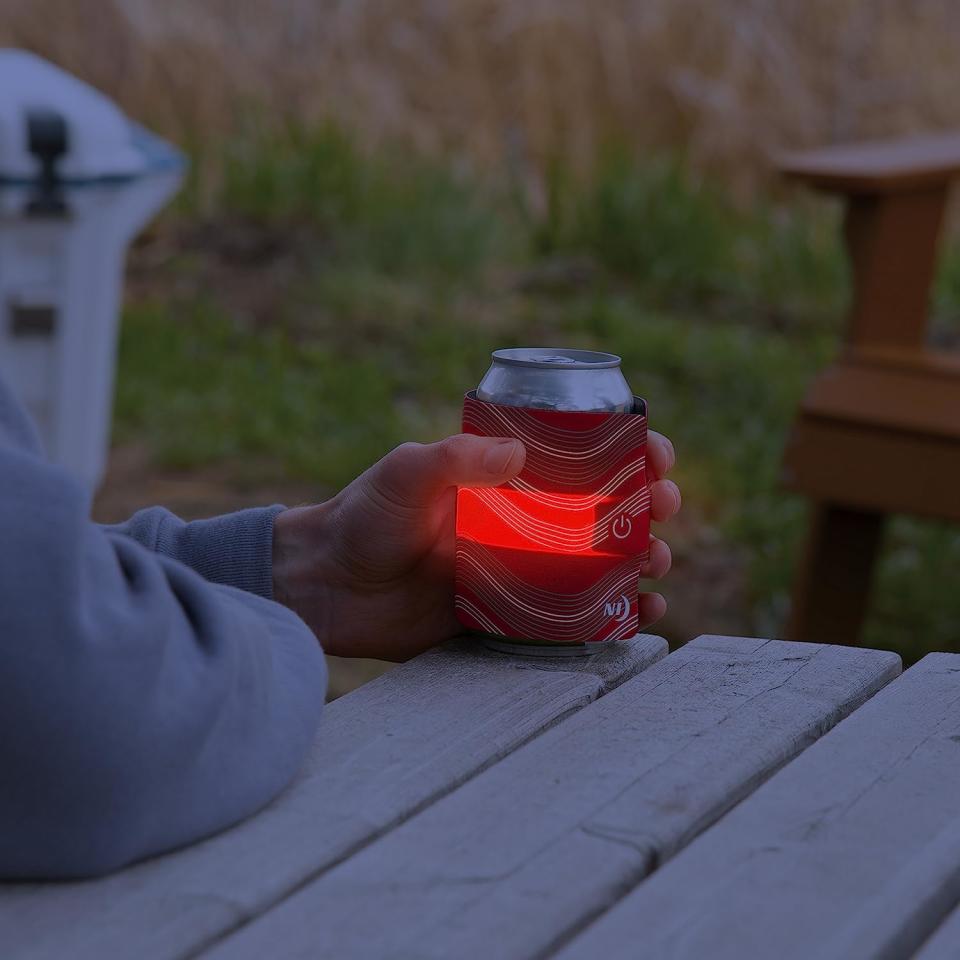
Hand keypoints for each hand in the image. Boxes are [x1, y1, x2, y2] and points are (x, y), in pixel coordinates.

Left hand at [272, 432, 679, 660]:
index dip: (627, 450)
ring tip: (657, 564)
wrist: (328, 588)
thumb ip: (453, 459)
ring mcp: (521, 569)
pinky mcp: (511, 616)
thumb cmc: (362, 518)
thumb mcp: (405, 473)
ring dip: (641, 560)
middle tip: (663, 510)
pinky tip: (641, 617)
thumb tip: (518, 453)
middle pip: (604, 509)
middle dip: (647, 506)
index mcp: (504, 477)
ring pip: (601, 563)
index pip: (580, 455)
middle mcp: (522, 520)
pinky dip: (614, 617)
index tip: (656, 454)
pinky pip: (575, 617)